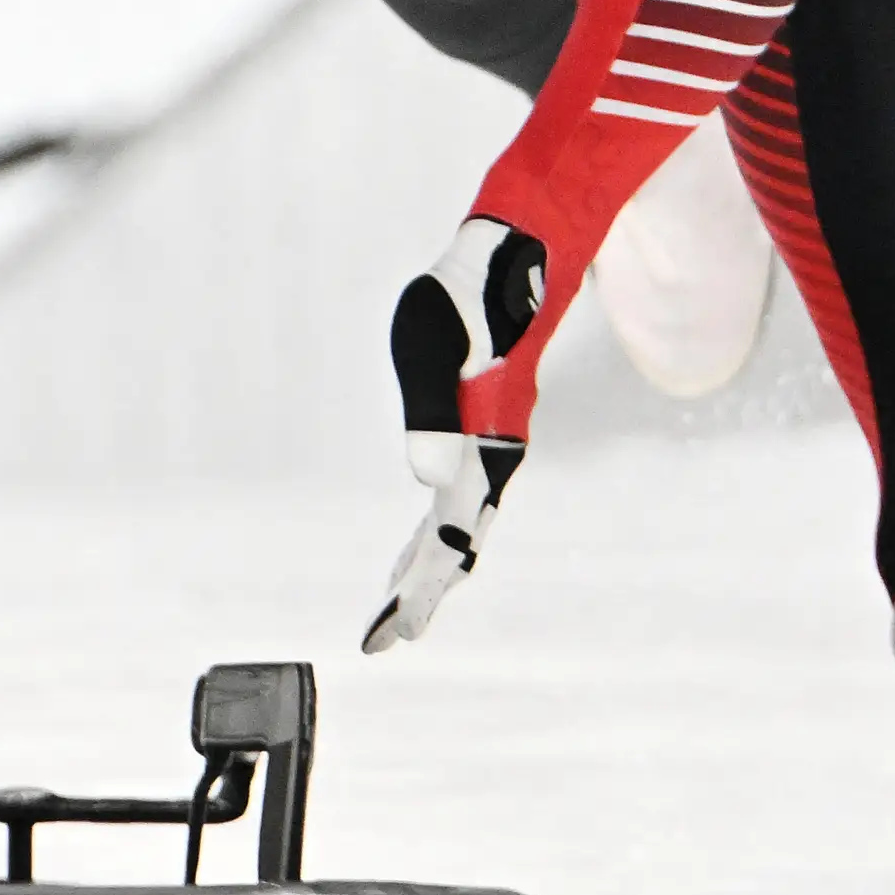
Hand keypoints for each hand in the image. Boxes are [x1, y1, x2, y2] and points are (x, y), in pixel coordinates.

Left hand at [360, 219, 545, 651]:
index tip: (399, 629)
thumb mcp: (432, 341)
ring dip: (429, 567)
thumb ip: (430, 410)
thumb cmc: (464, 293)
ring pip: (460, 523)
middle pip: (457, 540)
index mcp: (484, 441)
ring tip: (399, 610)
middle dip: (423, 593)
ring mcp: (491, 442)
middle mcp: (494, 451)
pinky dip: (435, 529)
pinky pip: (458, 496)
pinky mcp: (482, 429)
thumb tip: (424, 478)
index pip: (452, 533)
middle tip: (386, 640)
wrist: (508, 255)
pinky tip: (417, 545)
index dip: (425, 585)